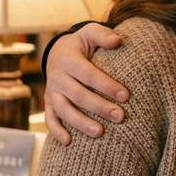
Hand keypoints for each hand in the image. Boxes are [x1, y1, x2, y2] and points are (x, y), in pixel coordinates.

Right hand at [44, 24, 128, 144]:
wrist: (58, 51)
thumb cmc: (82, 43)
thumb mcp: (90, 33)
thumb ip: (103, 35)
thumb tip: (119, 41)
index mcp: (69, 59)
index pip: (89, 75)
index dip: (107, 85)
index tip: (126, 96)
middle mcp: (58, 77)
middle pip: (78, 95)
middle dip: (100, 107)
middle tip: (120, 117)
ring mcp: (52, 91)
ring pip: (64, 110)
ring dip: (81, 123)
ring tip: (100, 133)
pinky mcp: (49, 103)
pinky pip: (50, 118)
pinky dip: (56, 131)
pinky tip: (68, 142)